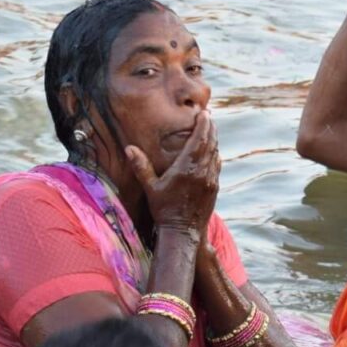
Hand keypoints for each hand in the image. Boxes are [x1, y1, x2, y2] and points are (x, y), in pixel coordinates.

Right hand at [126, 109, 219, 235]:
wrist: (183, 232)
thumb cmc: (163, 210)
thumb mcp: (150, 188)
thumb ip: (141, 166)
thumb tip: (129, 147)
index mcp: (186, 168)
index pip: (199, 140)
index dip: (203, 125)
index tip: (204, 114)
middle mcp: (202, 172)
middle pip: (210, 143)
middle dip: (210, 128)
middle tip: (208, 117)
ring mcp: (211, 180)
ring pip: (215, 154)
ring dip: (213, 140)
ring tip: (210, 130)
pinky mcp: (214, 188)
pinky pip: (217, 166)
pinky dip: (215, 155)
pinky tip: (212, 151)